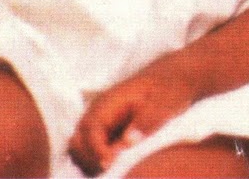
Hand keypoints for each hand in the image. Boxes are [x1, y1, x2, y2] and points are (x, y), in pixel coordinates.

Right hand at [68, 56, 203, 175]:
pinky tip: (115, 166)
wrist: (172, 79)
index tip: (110, 163)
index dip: (96, 149)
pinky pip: (90, 153)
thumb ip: (148, 119)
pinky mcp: (104, 134)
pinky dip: (96, 162)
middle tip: (113, 169)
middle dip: (89, 159)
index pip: (90, 129)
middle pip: (77, 142)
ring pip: (79, 150)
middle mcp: (97, 113)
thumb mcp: (166, 100)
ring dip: (90, 163)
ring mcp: (98, 124)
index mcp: (109, 102)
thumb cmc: (169, 88)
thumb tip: (128, 141)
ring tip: (115, 170)